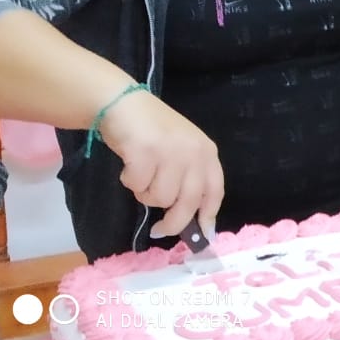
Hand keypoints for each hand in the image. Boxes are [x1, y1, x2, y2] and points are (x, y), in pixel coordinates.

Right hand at [97, 90, 223, 239]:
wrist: (125, 104)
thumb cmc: (153, 131)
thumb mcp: (182, 151)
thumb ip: (189, 179)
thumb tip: (191, 220)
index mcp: (207, 153)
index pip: (215, 191)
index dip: (209, 216)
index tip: (203, 236)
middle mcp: (194, 152)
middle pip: (188, 202)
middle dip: (174, 223)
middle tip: (160, 230)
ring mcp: (171, 152)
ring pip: (160, 197)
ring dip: (145, 193)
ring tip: (141, 173)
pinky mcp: (146, 152)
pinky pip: (137, 185)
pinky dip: (129, 181)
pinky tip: (129, 165)